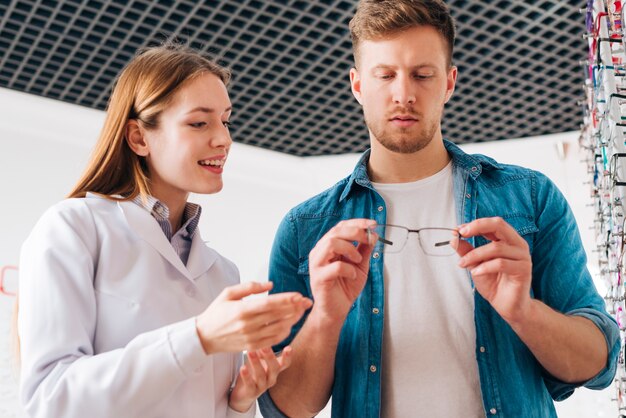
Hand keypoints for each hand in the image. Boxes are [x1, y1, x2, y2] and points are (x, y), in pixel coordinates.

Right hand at [196, 282, 311, 353]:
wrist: (204, 336)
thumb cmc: (216, 312)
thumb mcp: (228, 293)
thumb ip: (250, 286)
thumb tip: (270, 284)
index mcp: (242, 310)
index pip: (269, 304)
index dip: (286, 299)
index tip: (299, 295)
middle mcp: (248, 325)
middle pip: (278, 316)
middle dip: (295, 308)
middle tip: (307, 301)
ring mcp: (250, 338)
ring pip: (278, 329)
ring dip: (293, 320)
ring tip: (302, 311)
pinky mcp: (251, 347)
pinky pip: (273, 341)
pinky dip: (284, 333)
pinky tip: (290, 325)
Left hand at [229, 346, 292, 412]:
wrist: (244, 393)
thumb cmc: (253, 371)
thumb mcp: (259, 358)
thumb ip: (262, 347)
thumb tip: (264, 327)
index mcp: (275, 369)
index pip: (285, 363)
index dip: (288, 357)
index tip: (288, 348)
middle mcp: (271, 378)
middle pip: (274, 368)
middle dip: (269, 356)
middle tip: (264, 346)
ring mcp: (262, 386)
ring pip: (261, 375)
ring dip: (256, 362)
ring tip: (250, 352)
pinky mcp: (251, 392)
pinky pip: (250, 384)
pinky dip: (246, 376)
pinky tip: (242, 368)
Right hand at [308, 219, 376, 322]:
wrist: (336, 310)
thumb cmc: (345, 287)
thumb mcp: (360, 265)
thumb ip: (364, 250)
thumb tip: (373, 234)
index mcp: (328, 246)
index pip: (340, 226)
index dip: (357, 222)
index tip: (373, 224)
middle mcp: (319, 252)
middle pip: (335, 232)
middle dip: (356, 232)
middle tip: (368, 240)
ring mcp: (316, 264)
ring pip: (331, 244)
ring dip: (350, 249)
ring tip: (358, 260)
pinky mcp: (318, 278)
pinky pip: (335, 267)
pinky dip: (349, 269)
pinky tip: (353, 276)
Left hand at [455, 217, 532, 323]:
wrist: (507, 306)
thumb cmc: (494, 284)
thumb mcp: (475, 264)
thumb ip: (466, 251)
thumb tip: (453, 238)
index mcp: (507, 240)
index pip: (493, 223)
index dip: (475, 224)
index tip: (458, 229)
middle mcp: (517, 244)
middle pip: (499, 225)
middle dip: (478, 227)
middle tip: (461, 233)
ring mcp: (523, 257)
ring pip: (496, 247)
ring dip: (475, 254)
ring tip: (463, 263)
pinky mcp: (523, 270)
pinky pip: (501, 263)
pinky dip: (484, 267)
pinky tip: (476, 273)